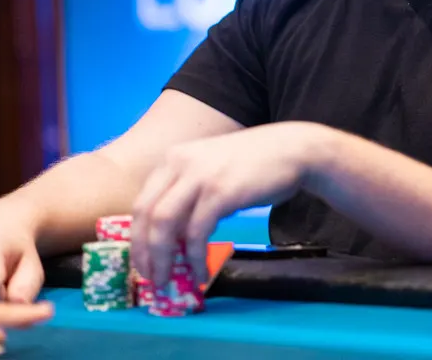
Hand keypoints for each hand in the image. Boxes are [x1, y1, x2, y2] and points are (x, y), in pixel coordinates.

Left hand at [131, 122, 326, 286]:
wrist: (293, 150)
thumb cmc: (255, 164)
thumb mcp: (211, 171)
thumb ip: (189, 195)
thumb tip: (173, 238)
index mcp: (173, 159)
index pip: (141, 203)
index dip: (137, 238)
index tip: (142, 263)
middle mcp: (179, 163)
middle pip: (145, 215)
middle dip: (144, 253)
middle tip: (151, 279)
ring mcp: (200, 176)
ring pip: (164, 224)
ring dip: (162, 258)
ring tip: (168, 281)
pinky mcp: (221, 192)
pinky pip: (197, 232)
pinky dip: (194, 257)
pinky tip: (199, 271)